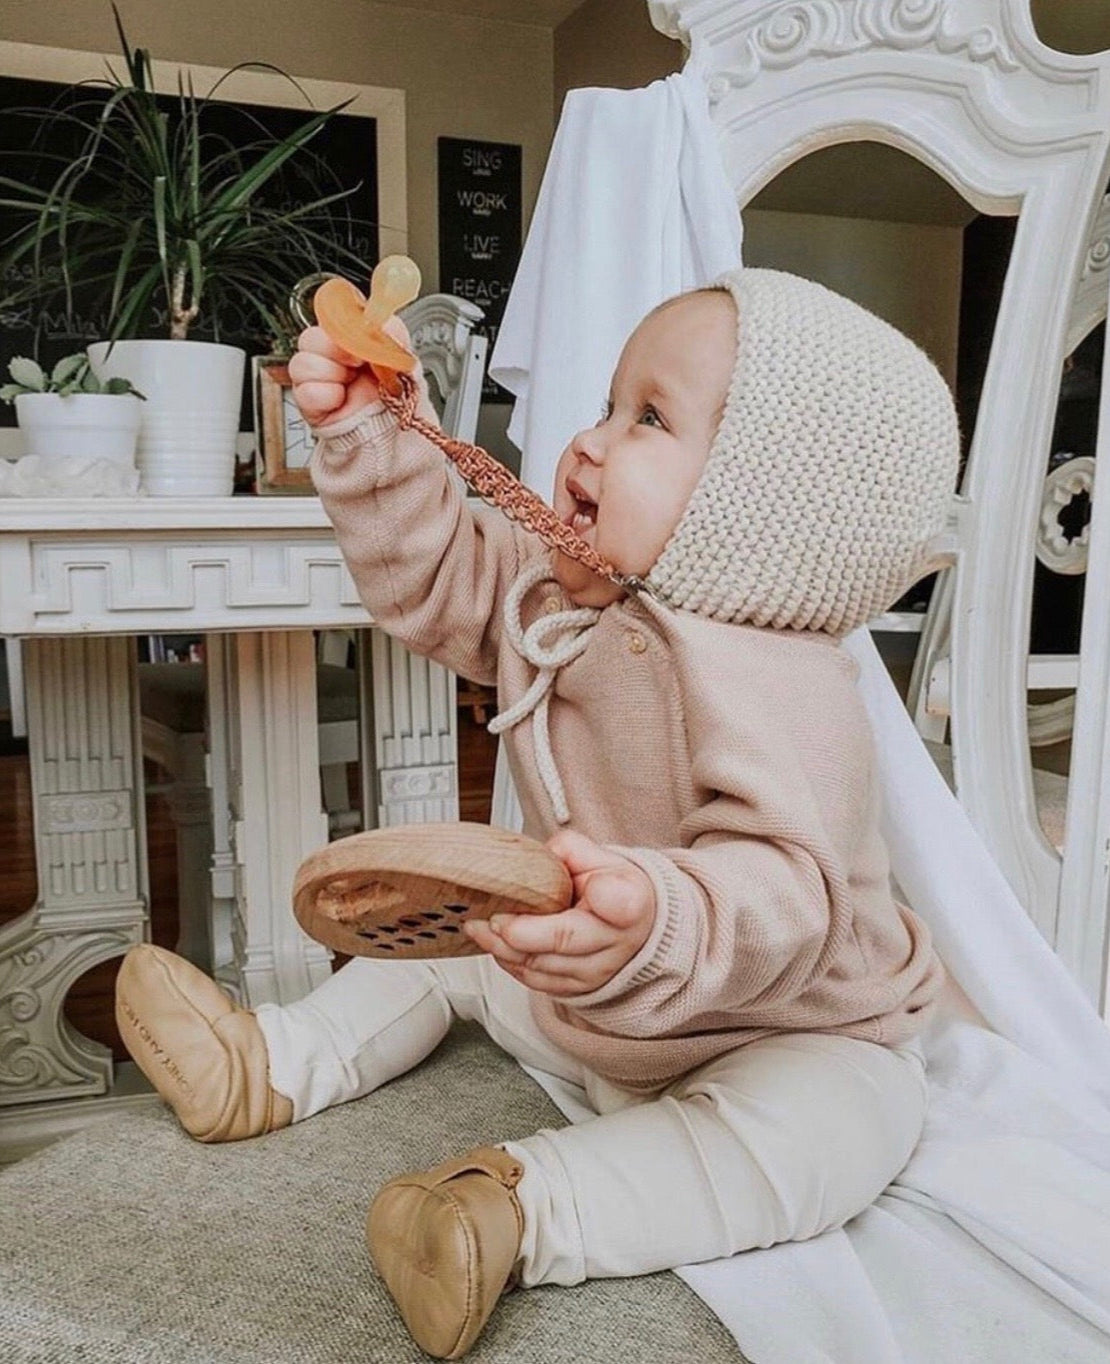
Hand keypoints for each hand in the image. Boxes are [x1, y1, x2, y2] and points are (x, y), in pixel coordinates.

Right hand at [288, 314, 411, 426]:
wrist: (394, 436)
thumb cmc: (396, 401)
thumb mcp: (403, 362)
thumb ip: (394, 335)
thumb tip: (382, 319)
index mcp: (350, 341)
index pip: (330, 318)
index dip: (341, 323)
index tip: (359, 333)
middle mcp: (331, 358)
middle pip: (310, 337)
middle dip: (335, 349)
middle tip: (356, 362)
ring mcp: (318, 380)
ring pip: (301, 362)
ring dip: (331, 373)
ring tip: (348, 383)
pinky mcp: (310, 404)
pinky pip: (304, 391)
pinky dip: (326, 395)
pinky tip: (340, 399)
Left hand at [463, 830, 656, 995]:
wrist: (634, 928)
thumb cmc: (615, 890)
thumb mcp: (602, 857)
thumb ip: (569, 851)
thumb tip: (534, 860)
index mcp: (630, 902)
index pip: (619, 902)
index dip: (599, 895)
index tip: (577, 887)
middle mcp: (617, 942)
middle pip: (564, 940)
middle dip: (520, 932)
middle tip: (492, 917)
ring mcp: (598, 971)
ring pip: (543, 966)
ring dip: (504, 949)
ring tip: (479, 928)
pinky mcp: (578, 989)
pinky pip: (537, 982)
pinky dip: (511, 964)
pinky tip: (496, 945)